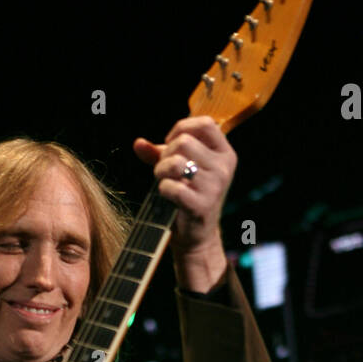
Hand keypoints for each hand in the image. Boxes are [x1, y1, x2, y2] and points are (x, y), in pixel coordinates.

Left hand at [133, 116, 236, 285]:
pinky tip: (165, 195)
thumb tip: (138, 143)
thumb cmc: (188, 197)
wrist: (197, 237)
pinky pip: (172, 187)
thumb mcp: (180, 170)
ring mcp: (215, 187)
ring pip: (176, 162)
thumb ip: (160, 153)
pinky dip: (162, 189)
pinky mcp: (202, 205)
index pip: (205, 124)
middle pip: (185, 141)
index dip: (182, 128)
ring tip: (161, 180)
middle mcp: (224, 168)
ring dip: (161, 170)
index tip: (170, 144)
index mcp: (225, 154)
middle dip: (166, 153)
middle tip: (163, 169)